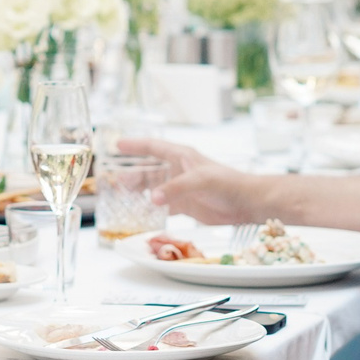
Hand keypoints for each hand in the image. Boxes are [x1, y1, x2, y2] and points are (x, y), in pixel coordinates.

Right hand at [116, 138, 262, 223]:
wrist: (246, 204)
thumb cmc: (228, 184)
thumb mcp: (200, 181)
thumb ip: (176, 188)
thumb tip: (152, 199)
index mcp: (182, 157)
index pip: (153, 147)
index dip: (135, 145)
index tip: (117, 145)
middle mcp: (178, 170)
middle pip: (149, 169)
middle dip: (131, 173)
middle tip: (112, 180)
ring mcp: (181, 188)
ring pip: (153, 188)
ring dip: (139, 192)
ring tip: (120, 197)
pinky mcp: (185, 205)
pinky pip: (163, 206)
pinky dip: (151, 210)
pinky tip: (140, 214)